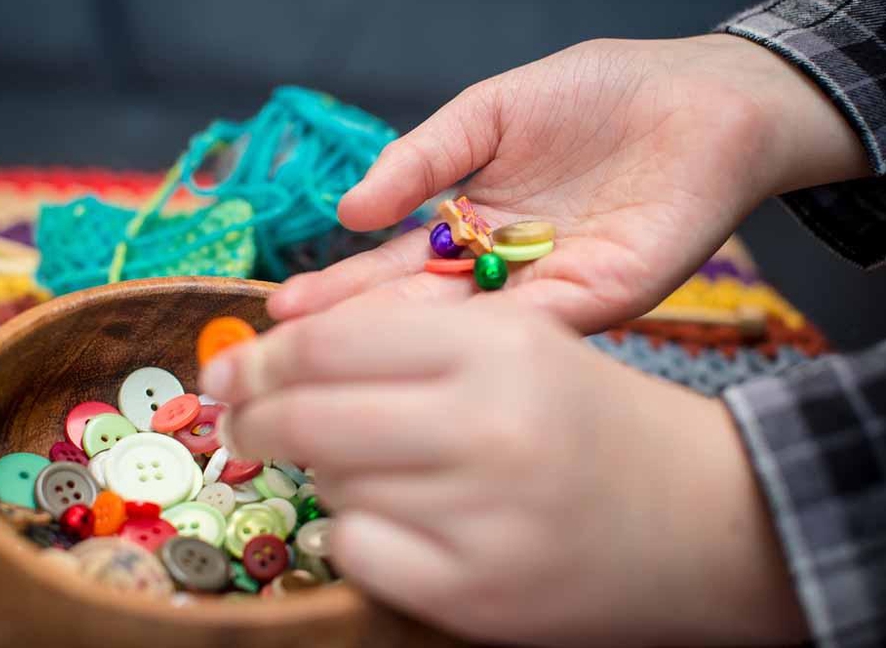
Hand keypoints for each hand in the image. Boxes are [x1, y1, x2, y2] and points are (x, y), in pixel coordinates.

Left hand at [203, 298, 807, 644]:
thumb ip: (399, 343)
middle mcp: (488, 427)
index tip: (231, 368)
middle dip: (253, 419)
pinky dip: (357, 532)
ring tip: (368, 465)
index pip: (332, 342)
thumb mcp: (516, 346)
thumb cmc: (594, 419)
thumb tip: (269, 360)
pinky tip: (397, 518)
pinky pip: (358, 551)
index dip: (263, 358)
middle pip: (309, 418)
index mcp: (498, 345)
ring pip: (329, 485)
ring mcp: (482, 519)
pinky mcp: (478, 594)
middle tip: (240, 422)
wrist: (705, 515)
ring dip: (325, 472)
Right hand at [269, 35, 867, 332]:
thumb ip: (424, 160)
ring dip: (404, 346)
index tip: (286, 307)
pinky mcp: (600, 298)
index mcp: (475, 226)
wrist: (700, 95)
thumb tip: (349, 210)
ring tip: (335, 365)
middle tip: (290, 357)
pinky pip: (531, 322)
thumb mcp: (490, 113)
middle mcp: (504, 271)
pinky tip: (423, 349)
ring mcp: (550, 291)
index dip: (342, 286)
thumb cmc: (598, 94)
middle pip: (421, 309)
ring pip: (466, 328)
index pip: (396, 266)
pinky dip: (479, 337)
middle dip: (356, 330)